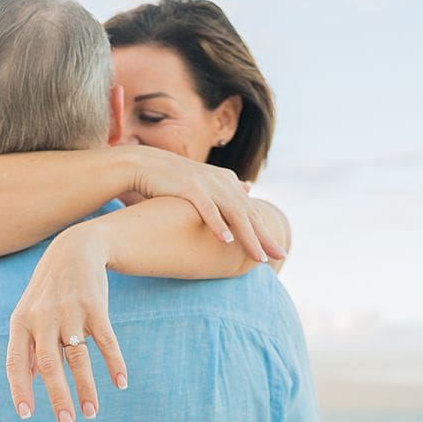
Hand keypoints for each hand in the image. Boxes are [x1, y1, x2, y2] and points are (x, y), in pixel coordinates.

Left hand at [5, 225, 127, 421]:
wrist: (73, 250)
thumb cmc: (48, 291)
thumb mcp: (29, 314)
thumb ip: (26, 347)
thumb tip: (27, 383)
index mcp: (21, 323)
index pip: (16, 362)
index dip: (20, 388)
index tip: (27, 415)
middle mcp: (43, 318)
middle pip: (48, 365)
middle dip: (58, 397)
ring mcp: (69, 312)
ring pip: (78, 357)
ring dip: (86, 388)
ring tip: (92, 413)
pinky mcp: (95, 307)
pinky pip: (106, 341)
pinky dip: (114, 363)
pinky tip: (121, 383)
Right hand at [125, 146, 285, 261]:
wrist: (142, 164)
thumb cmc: (172, 178)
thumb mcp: (205, 181)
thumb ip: (227, 187)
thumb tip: (248, 189)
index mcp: (227, 181)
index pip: (251, 211)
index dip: (265, 231)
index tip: (278, 251)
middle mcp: (222, 181)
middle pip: (249, 214)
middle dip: (265, 237)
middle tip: (280, 256)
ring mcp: (207, 184)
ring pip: (234, 214)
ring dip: (248, 236)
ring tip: (258, 257)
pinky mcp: (189, 188)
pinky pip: (207, 209)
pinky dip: (218, 224)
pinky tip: (226, 241)